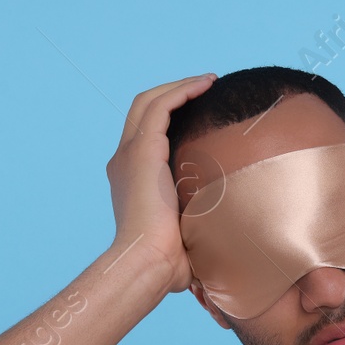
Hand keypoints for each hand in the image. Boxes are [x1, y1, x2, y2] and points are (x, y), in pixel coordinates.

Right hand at [104, 73, 217, 293]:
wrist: (147, 263)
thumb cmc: (166, 263)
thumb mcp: (182, 238)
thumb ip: (195, 231)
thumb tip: (220, 257)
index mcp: (130, 177)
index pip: (144, 132)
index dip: (169, 115)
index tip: (198, 110)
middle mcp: (124, 160)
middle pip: (142, 109)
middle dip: (173, 93)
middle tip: (205, 88)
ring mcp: (130, 153)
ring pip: (150, 101)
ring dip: (180, 86)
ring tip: (210, 81)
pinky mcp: (142, 150)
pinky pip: (161, 106)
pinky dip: (182, 91)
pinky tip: (207, 85)